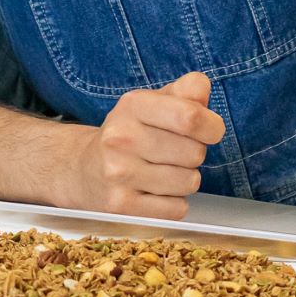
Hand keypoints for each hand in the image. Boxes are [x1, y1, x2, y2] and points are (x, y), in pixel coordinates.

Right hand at [69, 72, 225, 220]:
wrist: (83, 170)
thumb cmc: (130, 134)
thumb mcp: (152, 103)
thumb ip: (184, 91)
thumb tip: (203, 87)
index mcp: (132, 105)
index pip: (190, 116)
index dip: (212, 126)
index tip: (210, 130)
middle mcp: (121, 137)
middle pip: (195, 153)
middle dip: (194, 154)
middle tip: (174, 152)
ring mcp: (118, 173)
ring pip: (189, 182)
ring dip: (184, 179)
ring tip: (162, 171)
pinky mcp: (121, 206)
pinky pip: (176, 209)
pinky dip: (174, 203)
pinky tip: (154, 191)